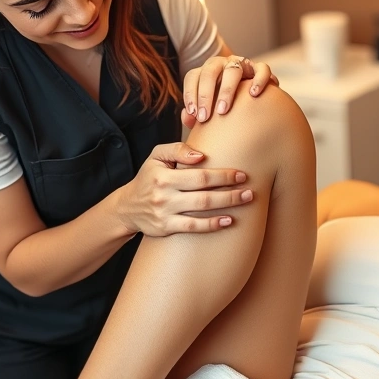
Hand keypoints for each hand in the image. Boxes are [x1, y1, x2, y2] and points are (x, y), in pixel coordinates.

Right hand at [114, 142, 253, 236]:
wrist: (127, 207)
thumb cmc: (149, 177)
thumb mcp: (156, 156)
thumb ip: (178, 150)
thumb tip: (202, 155)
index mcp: (163, 175)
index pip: (199, 175)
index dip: (223, 175)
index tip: (242, 174)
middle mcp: (164, 195)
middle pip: (204, 193)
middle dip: (230, 192)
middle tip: (250, 191)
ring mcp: (165, 213)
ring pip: (201, 210)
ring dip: (226, 206)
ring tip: (245, 202)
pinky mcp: (165, 228)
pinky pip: (192, 228)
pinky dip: (212, 225)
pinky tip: (228, 221)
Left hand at [182, 55, 277, 127]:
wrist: (252, 101)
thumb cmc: (224, 107)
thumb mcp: (208, 110)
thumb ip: (195, 116)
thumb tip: (187, 117)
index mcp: (205, 72)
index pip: (192, 77)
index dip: (189, 94)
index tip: (193, 114)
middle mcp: (222, 64)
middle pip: (210, 72)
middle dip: (205, 95)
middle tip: (204, 118)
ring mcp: (241, 64)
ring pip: (233, 69)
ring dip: (226, 90)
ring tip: (223, 111)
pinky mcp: (259, 69)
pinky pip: (261, 69)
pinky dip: (258, 80)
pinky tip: (253, 94)